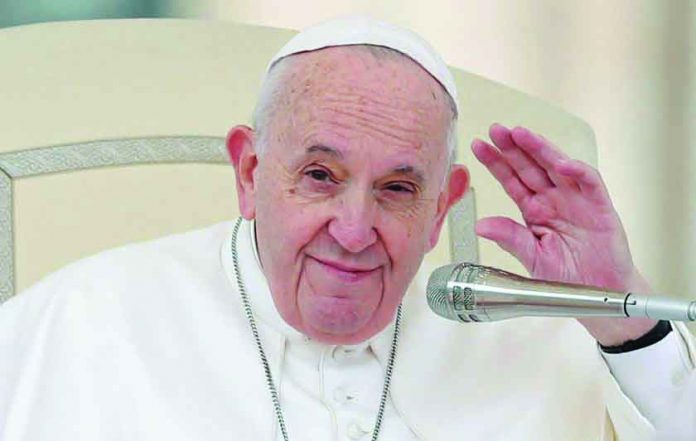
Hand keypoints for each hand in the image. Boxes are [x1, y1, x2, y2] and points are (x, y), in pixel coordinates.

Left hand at [472, 124, 656, 345]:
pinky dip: (578, 171)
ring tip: (521, 134)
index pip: (511, 180)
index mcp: (534, 210)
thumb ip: (510, 238)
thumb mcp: (531, 258)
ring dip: (540, 149)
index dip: (496, 162)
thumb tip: (480, 225)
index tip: (477, 146)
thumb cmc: (566, 277)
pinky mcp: (600, 206)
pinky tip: (561, 163)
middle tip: (496, 129)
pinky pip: (590, 182)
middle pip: (530, 166)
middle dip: (513, 147)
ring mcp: (576, 200)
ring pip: (557, 166)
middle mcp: (553, 200)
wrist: (598, 294)